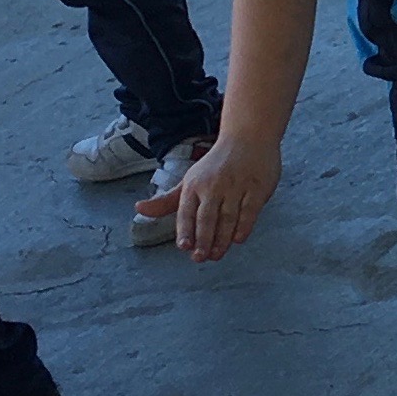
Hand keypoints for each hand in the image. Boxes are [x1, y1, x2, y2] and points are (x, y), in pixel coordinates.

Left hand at [159, 133, 279, 261]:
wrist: (248, 137)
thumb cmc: (216, 164)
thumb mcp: (189, 180)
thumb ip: (167, 201)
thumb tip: (139, 209)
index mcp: (194, 184)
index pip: (186, 211)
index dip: (185, 230)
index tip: (184, 246)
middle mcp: (214, 185)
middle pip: (207, 218)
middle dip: (203, 240)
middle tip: (200, 258)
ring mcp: (236, 186)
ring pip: (227, 218)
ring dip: (222, 239)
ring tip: (217, 254)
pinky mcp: (257, 188)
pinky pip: (249, 212)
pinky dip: (243, 227)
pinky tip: (238, 239)